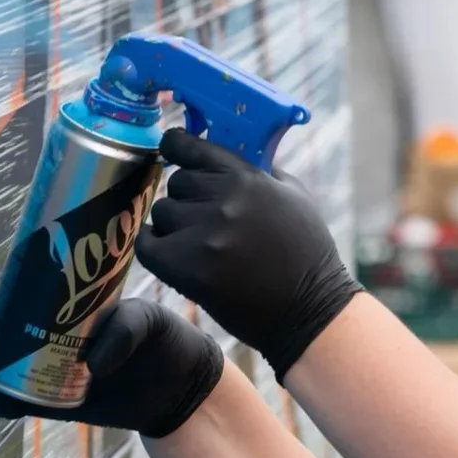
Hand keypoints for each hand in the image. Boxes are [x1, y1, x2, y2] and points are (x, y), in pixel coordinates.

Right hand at [0, 272, 224, 438]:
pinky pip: (5, 400)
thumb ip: (126, 330)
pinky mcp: (41, 399)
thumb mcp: (150, 321)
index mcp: (52, 297)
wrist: (175, 387)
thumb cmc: (161, 339)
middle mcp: (34, 328)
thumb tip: (93, 364)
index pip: (3, 286)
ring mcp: (33, 364)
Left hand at [137, 128, 361, 382]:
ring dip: (174, 226)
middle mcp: (224, 200)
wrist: (310, 311)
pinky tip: (175, 256)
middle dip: (188, 199)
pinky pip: (147, 245)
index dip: (176, 147)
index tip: (173, 153)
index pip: (188, 145)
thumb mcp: (294, 197)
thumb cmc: (307, 254)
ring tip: (200, 245)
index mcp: (247, 177)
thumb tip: (222, 153)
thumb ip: (258, 171)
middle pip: (176, 183)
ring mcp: (204, 234)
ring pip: (162, 213)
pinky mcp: (187, 268)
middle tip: (208, 222)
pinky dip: (156, 249)